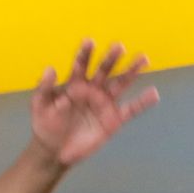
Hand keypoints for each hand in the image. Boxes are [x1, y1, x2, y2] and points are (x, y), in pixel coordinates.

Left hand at [30, 40, 155, 168]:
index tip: (89, 42)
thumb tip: (50, 68)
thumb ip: (44, 87)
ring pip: (120, 84)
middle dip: (110, 59)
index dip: (85, 54)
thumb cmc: (46, 124)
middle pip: (104, 70)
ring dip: (131, 71)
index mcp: (75, 83)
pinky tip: (154, 94)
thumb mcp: (39, 105)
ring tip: (143, 58)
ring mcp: (104, 103)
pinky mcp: (113, 119)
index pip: (81, 65)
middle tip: (118, 46)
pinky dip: (142, 102)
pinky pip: (131, 110)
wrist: (54, 150)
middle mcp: (93, 89)